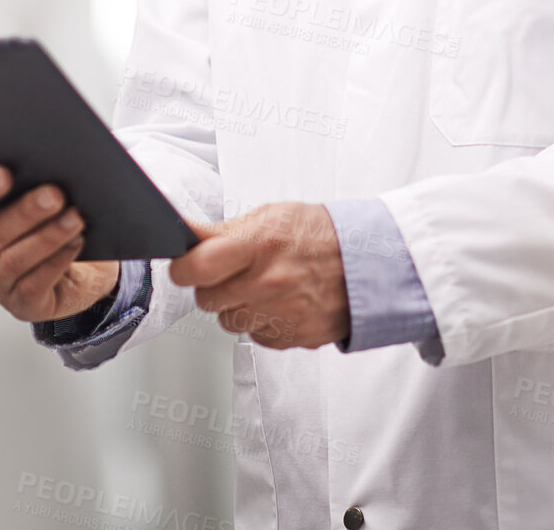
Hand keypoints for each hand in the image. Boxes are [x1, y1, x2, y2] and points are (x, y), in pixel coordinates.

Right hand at [0, 149, 120, 322]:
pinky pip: (36, 282)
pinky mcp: (22, 304)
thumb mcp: (19, 195)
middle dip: (26, 211)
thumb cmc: (39, 226)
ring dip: (48, 235)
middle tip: (55, 192)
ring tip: (75, 217)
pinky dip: (58, 260)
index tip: (4, 173)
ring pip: (17, 258)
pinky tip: (75, 242)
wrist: (73, 271)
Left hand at [169, 202, 348, 349]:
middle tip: (229, 272)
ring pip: (228, 321)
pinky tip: (278, 302)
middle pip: (206, 299)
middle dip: (211, 285)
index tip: (186, 264)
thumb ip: (225, 230)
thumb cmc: (319, 234)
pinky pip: (255, 336)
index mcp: (258, 244)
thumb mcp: (272, 216)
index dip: (184, 267)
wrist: (369, 264)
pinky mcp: (291, 338)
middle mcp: (267, 282)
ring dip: (236, 306)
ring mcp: (280, 314)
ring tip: (259, 285)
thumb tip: (184, 232)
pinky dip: (261, 322)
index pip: (196, 267)